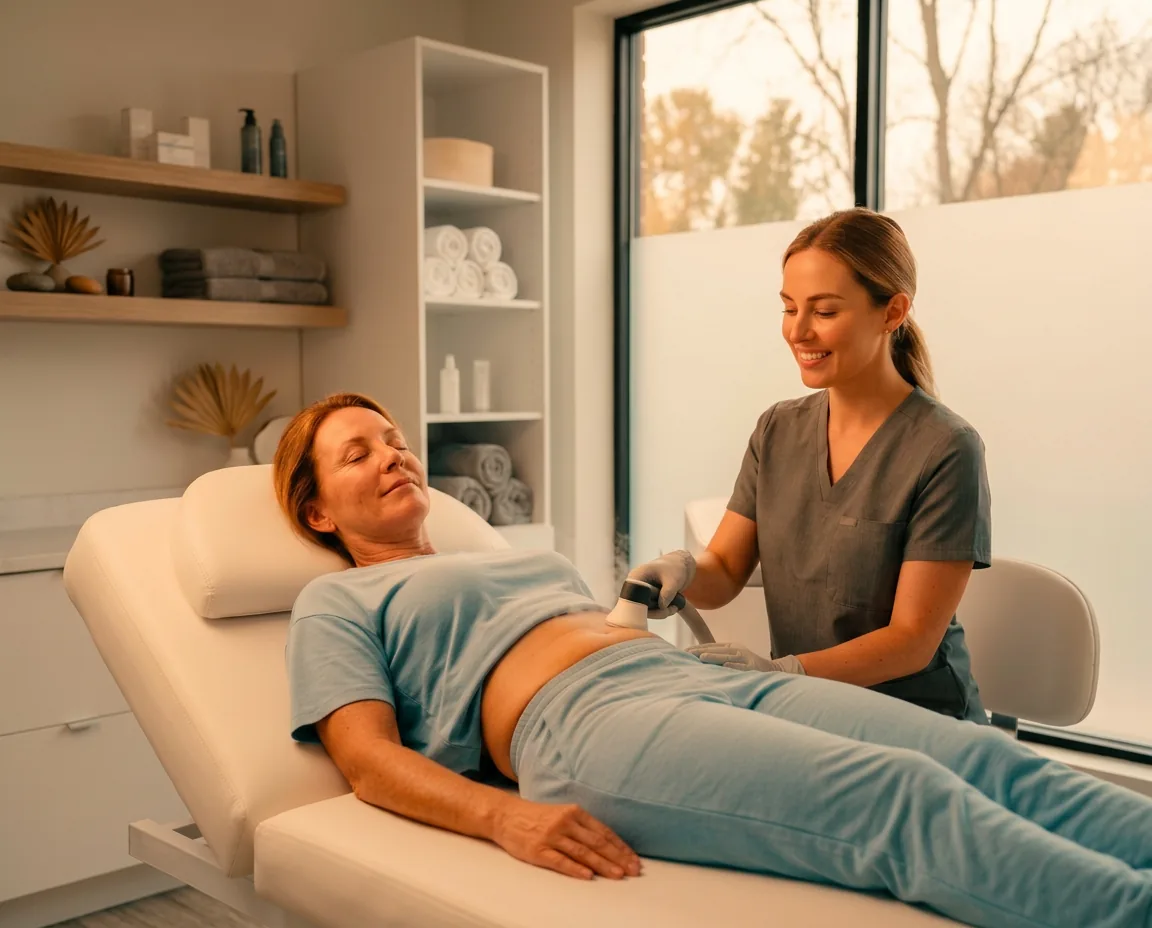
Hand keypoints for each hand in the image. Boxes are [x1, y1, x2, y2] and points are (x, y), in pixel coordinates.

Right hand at [491, 796, 641, 880]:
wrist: (506, 816)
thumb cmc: (538, 817)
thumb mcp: (563, 813)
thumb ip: (583, 826)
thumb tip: (609, 845)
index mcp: (574, 812)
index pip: (603, 831)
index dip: (620, 847)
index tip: (634, 859)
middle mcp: (565, 822)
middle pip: (597, 842)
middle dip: (617, 857)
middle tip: (633, 870)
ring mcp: (551, 836)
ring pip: (582, 852)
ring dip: (602, 865)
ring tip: (618, 875)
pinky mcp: (538, 850)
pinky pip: (560, 861)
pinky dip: (575, 869)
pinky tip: (588, 876)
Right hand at [626, 549, 695, 618]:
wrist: (679, 565)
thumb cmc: (675, 568)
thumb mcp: (673, 579)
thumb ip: (668, 592)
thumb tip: (661, 606)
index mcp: (636, 577)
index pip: (633, 597)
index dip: (645, 606)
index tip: (662, 608)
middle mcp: (635, 586)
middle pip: (639, 606)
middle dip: (656, 612)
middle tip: (672, 609)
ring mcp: (640, 593)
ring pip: (646, 610)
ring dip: (660, 613)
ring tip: (675, 608)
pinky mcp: (647, 598)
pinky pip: (651, 610)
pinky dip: (661, 611)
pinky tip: (672, 608)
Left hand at [687, 642, 806, 674]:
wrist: (772, 670)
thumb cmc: (748, 665)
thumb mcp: (734, 658)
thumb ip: (720, 658)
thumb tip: (700, 660)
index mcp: (731, 646)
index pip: (712, 646)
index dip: (698, 648)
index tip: (685, 651)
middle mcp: (737, 650)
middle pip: (717, 650)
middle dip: (702, 651)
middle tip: (688, 653)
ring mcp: (745, 658)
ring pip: (727, 656)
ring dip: (715, 657)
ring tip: (702, 658)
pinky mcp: (753, 667)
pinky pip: (742, 667)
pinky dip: (733, 666)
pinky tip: (724, 667)